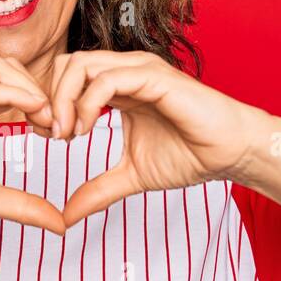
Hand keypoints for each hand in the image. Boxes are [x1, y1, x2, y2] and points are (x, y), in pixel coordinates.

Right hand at [0, 57, 66, 249]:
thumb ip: (23, 205)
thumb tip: (60, 223)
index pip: (11, 83)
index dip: (41, 101)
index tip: (59, 131)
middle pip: (8, 67)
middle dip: (41, 89)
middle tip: (59, 124)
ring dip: (33, 90)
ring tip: (51, 121)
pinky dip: (17, 96)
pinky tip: (37, 114)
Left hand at [49, 50, 260, 226]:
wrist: (231, 153)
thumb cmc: (190, 156)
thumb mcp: (131, 176)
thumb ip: (98, 190)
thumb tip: (67, 216)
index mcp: (118, 86)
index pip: (68, 77)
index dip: (51, 105)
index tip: (49, 138)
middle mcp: (126, 71)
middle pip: (67, 64)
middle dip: (50, 98)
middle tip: (53, 136)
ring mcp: (140, 70)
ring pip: (81, 65)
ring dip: (64, 100)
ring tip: (67, 135)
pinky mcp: (154, 77)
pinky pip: (107, 79)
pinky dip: (86, 103)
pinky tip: (85, 130)